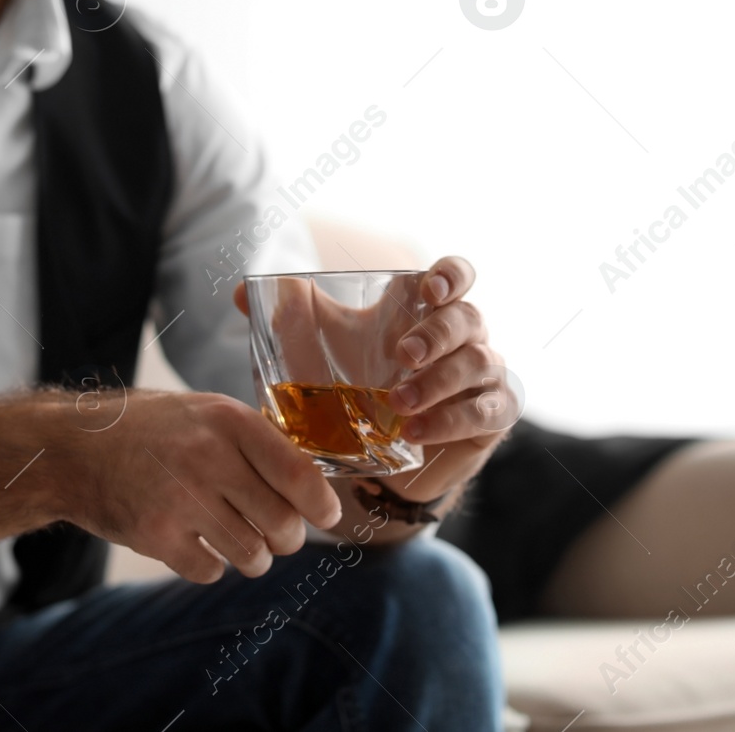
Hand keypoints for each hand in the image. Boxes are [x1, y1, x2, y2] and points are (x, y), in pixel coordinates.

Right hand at [63, 390, 342, 583]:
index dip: (322, 505)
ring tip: (239, 541)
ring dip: (253, 557)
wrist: (73, 448)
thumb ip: (254, 440)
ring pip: (252, 556)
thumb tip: (312, 481)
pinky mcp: (155, 536)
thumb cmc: (149, 429)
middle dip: (287, 538)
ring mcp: (180, 500)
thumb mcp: (205, 412)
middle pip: (283, 525)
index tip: (326, 516)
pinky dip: (211, 566)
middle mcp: (208, 458)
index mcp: (228, 422)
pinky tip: (197, 543)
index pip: (298, 474)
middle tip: (277, 533)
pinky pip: (210, 571)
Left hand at [231, 257, 516, 504]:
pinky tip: (417, 430)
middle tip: (404, 354)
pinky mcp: (492, 415)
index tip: (428, 290)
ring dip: (440, 381)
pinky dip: (453, 419)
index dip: (451, 275)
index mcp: (427, 309)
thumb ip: (286, 319)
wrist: (377, 458)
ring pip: (480, 362)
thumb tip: (242, 293)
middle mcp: (463, 336)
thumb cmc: (355, 387)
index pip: (456, 275)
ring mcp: (483, 375)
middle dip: (438, 333)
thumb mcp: (318, 351)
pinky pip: (487, 410)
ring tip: (399, 402)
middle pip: (470, 318)